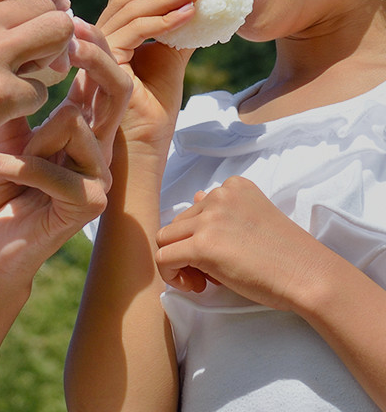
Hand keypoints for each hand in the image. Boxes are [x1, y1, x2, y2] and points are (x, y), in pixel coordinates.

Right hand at [0, 0, 73, 192]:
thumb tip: (26, 6)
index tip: (51, 11)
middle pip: (46, 5)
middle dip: (54, 28)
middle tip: (46, 54)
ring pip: (58, 34)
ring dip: (55, 56)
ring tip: (33, 75)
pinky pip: (42, 89)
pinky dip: (29, 102)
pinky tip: (4, 112)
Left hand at [0, 18, 131, 286]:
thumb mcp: (3, 131)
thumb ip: (15, 94)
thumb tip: (11, 40)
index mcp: (82, 124)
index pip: (101, 75)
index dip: (88, 43)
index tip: (61, 16)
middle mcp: (98, 146)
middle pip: (117, 87)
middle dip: (92, 58)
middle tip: (64, 41)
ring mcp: (98, 175)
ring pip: (75, 122)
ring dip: (27, 137)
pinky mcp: (89, 204)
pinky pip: (49, 168)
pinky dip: (8, 165)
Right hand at [98, 0, 201, 153]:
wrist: (141, 157)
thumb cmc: (152, 118)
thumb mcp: (168, 68)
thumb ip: (175, 41)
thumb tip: (198, 14)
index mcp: (108, 42)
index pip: (121, 0)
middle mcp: (96, 45)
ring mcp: (96, 55)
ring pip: (126, 12)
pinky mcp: (104, 68)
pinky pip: (132, 33)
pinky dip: (162, 21)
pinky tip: (188, 15)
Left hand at [155, 176, 321, 310]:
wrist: (308, 274)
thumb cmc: (287, 254)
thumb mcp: (253, 218)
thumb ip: (222, 209)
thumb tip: (196, 198)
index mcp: (233, 186)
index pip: (196, 209)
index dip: (201, 236)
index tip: (219, 256)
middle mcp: (218, 195)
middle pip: (179, 223)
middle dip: (187, 249)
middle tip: (209, 275)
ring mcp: (209, 219)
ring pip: (166, 238)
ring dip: (178, 261)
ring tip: (203, 282)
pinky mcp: (203, 245)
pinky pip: (163, 257)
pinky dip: (171, 274)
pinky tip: (195, 286)